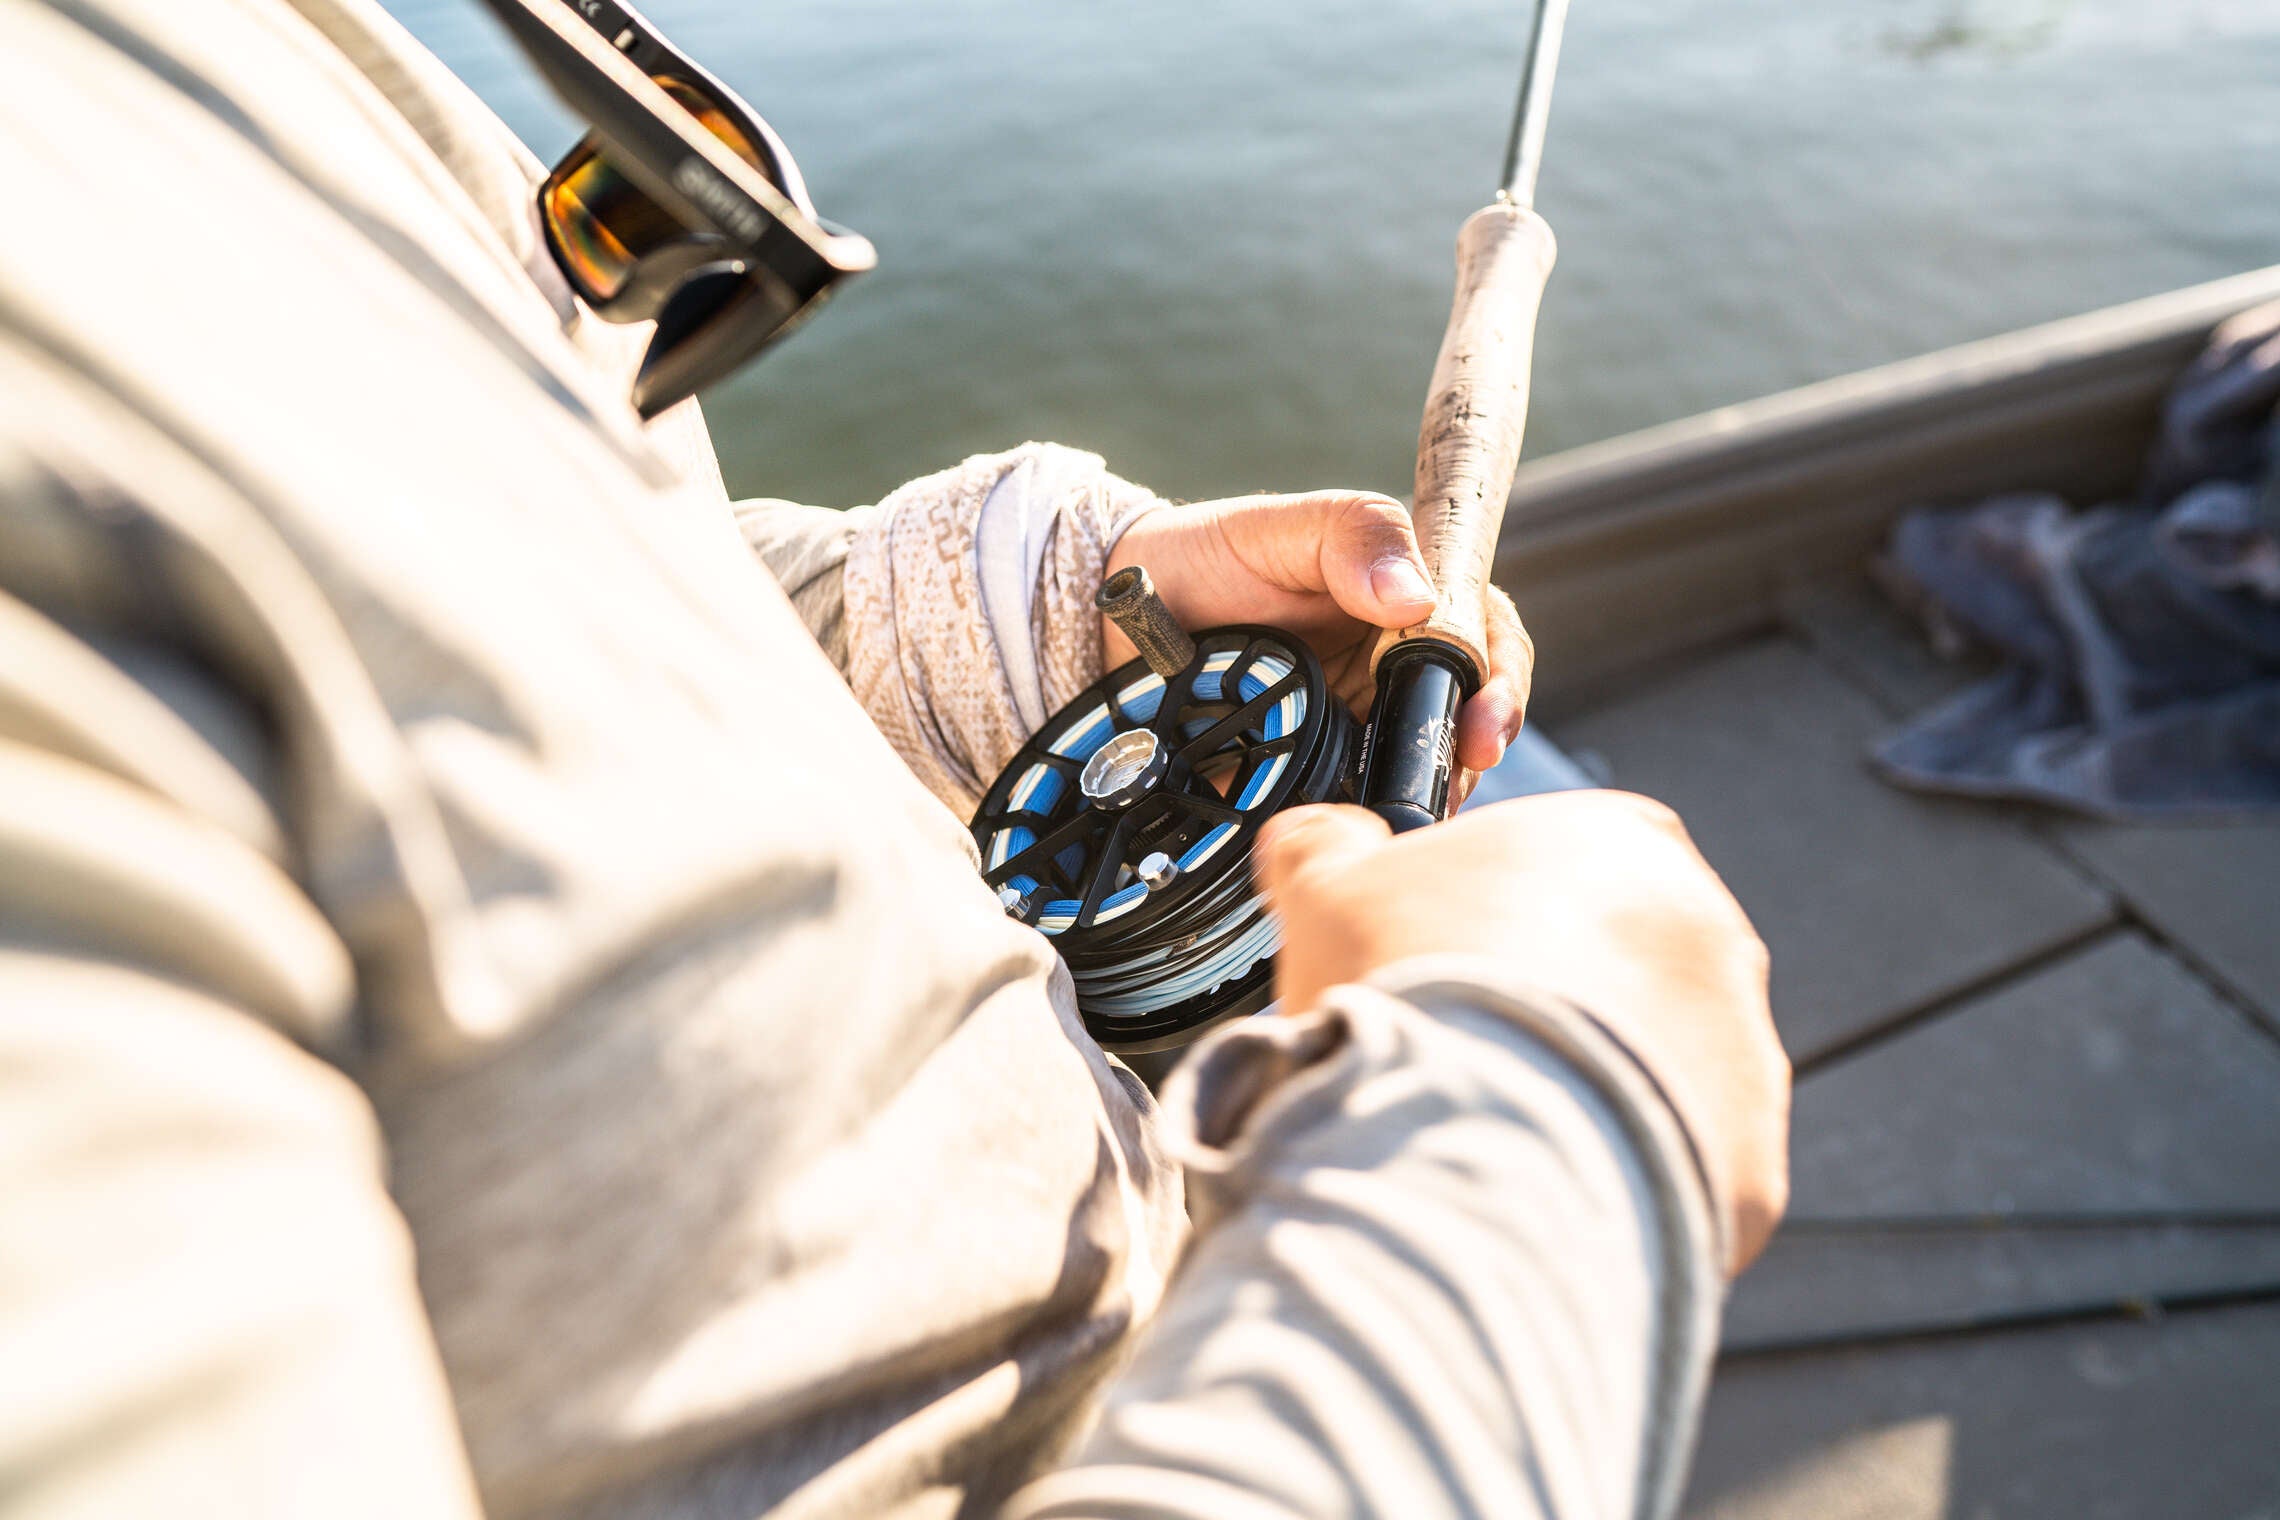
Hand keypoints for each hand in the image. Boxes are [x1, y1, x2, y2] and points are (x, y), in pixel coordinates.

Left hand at [1106, 493, 1531, 800]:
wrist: (1119, 612)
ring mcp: (1353, 729)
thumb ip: (1354, 538)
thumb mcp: (1284, 526)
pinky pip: (1346, 810)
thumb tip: (1414, 595)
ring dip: (1422, 797)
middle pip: (1464, 721)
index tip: (1479, 724)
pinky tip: (1352, 836)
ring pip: (1414, 774)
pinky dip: (1357, 826)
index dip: (1497, 685)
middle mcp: (1393, 672)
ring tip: (1411, 816)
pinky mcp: (1306, 776)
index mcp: (1409, 607)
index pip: (1485, 642)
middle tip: (1456, 779)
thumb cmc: (1212, 555)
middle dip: (1469, 755)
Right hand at [1255, 791, 1790, 1274]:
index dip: (1498, 910)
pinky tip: (1542, 1198)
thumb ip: (1328, 847)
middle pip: (1619, 966)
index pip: (1571, 857)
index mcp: (1619, 841)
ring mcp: (1741, 1052)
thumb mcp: (1327, 888)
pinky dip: (1618, 1185)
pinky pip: (1677, 1173)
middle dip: (1550, 1008)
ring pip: (1657, 1073)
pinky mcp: (1748, 1161)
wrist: (1476, 1146)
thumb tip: (1319, 840)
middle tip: (1463, 1056)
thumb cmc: (1411, 998)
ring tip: (1495, 1138)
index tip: (1444, 961)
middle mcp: (1709, 935)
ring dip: (1587, 1097)